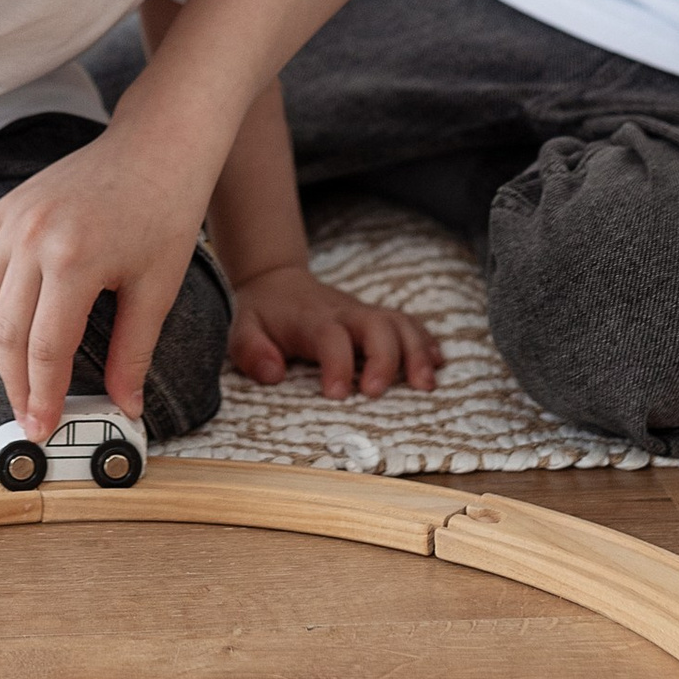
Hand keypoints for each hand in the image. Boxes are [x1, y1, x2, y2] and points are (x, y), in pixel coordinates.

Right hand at [0, 131, 212, 442]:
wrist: (158, 146)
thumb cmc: (166, 212)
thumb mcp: (158, 289)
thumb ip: (133, 353)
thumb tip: (124, 407)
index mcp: (74, 260)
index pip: (44, 350)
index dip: (42, 397)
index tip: (43, 428)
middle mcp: (32, 238)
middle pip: (5, 334)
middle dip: (15, 384)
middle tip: (30, 415)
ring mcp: (14, 217)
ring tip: (21, 365)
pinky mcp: (7, 204)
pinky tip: (1, 305)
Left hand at [228, 263, 440, 399]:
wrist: (278, 282)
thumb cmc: (262, 313)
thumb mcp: (241, 328)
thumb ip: (251, 350)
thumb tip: (273, 374)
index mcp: (312, 319)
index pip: (330, 337)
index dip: (337, 364)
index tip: (336, 395)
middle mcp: (345, 313)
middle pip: (377, 326)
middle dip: (385, 358)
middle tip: (379, 393)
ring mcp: (364, 314)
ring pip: (400, 323)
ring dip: (417, 352)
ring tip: (427, 386)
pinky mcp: (377, 318)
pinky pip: (410, 324)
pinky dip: (426, 342)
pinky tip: (438, 365)